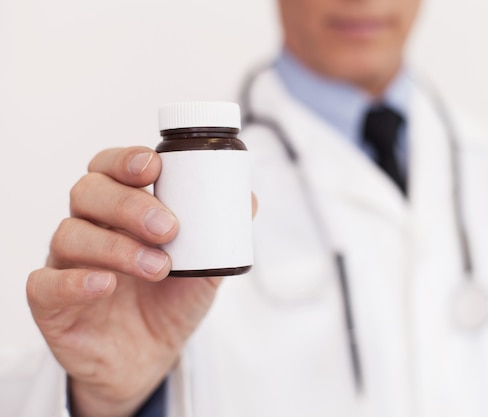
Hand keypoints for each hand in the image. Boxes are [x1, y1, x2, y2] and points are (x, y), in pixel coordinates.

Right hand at [27, 147, 257, 416]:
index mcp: (121, 212)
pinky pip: (45, 284)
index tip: (154, 167)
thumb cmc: (170, 303)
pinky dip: (75, 281)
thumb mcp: (204, 268)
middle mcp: (90, 229)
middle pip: (88, 193)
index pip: (110, 169)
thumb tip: (248, 200)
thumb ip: (221, 236)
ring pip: (70, 235)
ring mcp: (67, 264)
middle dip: (129, 204)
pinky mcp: (51, 304)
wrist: (149, 358)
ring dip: (117, 247)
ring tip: (159, 267)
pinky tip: (105, 284)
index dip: (125, 160)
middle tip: (168, 227)